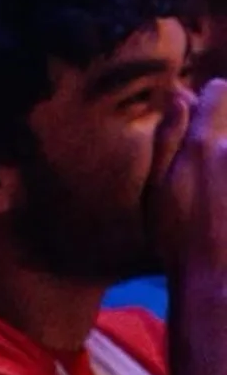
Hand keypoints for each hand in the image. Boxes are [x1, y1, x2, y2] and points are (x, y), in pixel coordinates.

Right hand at [145, 77, 226, 277]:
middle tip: (213, 170)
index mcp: (203, 146)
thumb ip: (167, 140)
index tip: (204, 122)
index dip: (212, 102)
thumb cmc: (179, 242)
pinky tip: (225, 205)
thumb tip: (179, 97)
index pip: (220, 91)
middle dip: (224, 136)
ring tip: (220, 192)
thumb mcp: (155, 191)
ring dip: (225, 165)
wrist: (218, 283)